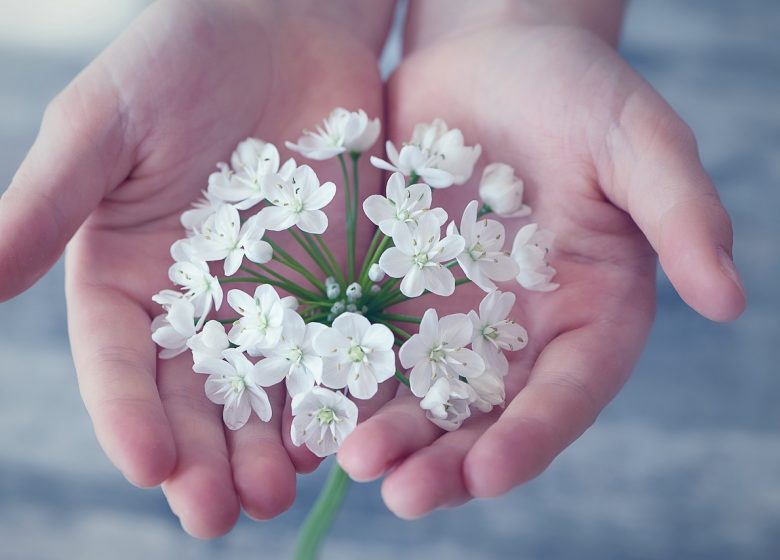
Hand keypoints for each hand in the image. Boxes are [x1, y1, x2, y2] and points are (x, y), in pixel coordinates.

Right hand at [0, 0, 392, 535]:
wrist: (284, 24)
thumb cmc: (179, 58)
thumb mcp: (104, 122)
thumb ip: (48, 201)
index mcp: (128, 278)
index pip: (120, 364)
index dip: (129, 417)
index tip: (150, 466)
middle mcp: (199, 302)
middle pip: (196, 396)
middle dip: (206, 457)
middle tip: (220, 515)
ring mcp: (272, 297)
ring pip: (268, 389)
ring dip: (271, 444)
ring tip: (281, 491)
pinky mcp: (335, 280)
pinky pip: (339, 347)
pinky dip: (340, 393)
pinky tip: (347, 432)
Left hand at [338, 9, 745, 516]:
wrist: (491, 57)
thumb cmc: (575, 90)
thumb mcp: (635, 139)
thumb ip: (679, 211)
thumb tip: (730, 297)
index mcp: (590, 310)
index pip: (568, 391)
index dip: (532, 437)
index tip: (489, 473)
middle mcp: (522, 329)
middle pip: (489, 414)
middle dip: (449, 460)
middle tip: (405, 494)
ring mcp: (454, 315)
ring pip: (424, 394)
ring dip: (392, 435)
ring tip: (353, 461)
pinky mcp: (399, 289)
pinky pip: (371, 344)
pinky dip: (349, 378)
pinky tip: (316, 405)